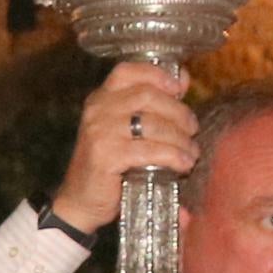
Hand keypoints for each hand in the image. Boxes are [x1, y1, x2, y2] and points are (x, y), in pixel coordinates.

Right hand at [53, 59, 199, 234]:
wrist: (81, 201)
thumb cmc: (109, 164)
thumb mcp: (124, 129)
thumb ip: (149, 105)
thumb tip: (183, 79)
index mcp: (100, 98)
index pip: (128, 71)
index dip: (157, 74)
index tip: (180, 87)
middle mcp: (97, 110)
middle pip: (147, 95)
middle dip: (178, 111)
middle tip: (192, 128)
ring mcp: (100, 132)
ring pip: (153, 123)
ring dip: (180, 138)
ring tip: (191, 151)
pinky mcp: (106, 156)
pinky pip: (150, 150)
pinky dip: (173, 156)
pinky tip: (183, 164)